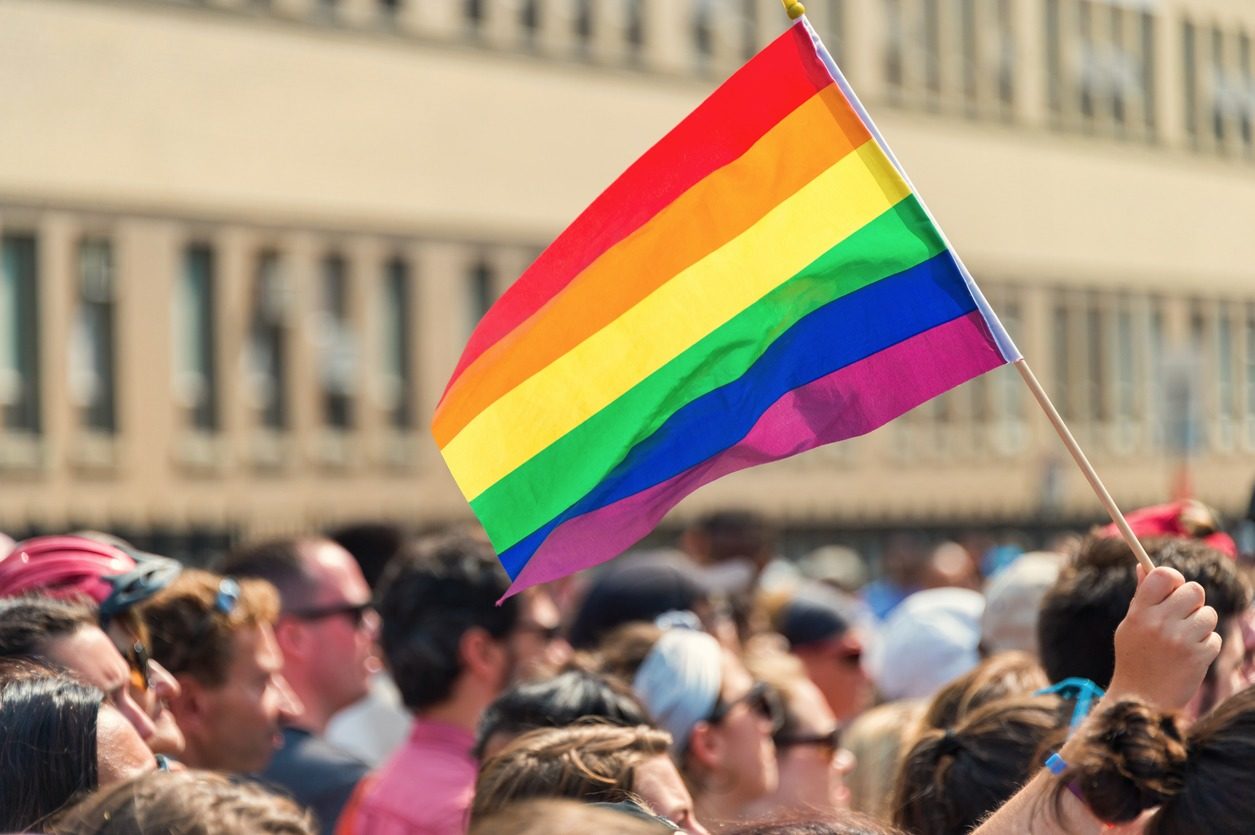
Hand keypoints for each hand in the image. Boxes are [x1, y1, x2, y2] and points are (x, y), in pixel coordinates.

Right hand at [1107, 565, 1221, 710]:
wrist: (1141, 701)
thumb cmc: (1135, 659)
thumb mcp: (1130, 626)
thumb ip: (1142, 597)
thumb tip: (1144, 566)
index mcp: (1139, 612)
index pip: (1163, 575)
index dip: (1174, 579)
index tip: (1174, 589)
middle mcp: (1159, 622)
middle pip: (1194, 590)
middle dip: (1192, 602)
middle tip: (1183, 615)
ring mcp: (1179, 639)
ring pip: (1208, 615)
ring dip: (1201, 626)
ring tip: (1184, 640)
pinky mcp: (1198, 657)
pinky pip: (1214, 639)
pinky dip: (1206, 647)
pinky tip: (1190, 658)